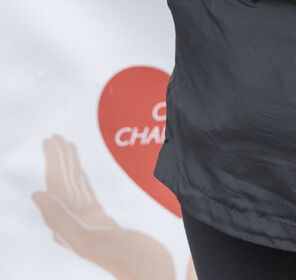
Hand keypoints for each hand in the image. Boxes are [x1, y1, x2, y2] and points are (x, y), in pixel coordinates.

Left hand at [31, 135, 175, 279]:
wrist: (152, 274)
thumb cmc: (124, 258)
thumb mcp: (87, 239)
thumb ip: (61, 218)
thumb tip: (36, 195)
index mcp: (73, 224)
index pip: (57, 186)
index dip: (53, 162)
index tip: (51, 141)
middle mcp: (79, 223)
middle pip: (65, 184)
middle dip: (60, 160)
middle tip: (55, 137)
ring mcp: (92, 222)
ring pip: (76, 187)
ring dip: (70, 166)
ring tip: (66, 146)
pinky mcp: (106, 223)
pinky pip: (89, 194)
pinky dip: (83, 179)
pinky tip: (81, 173)